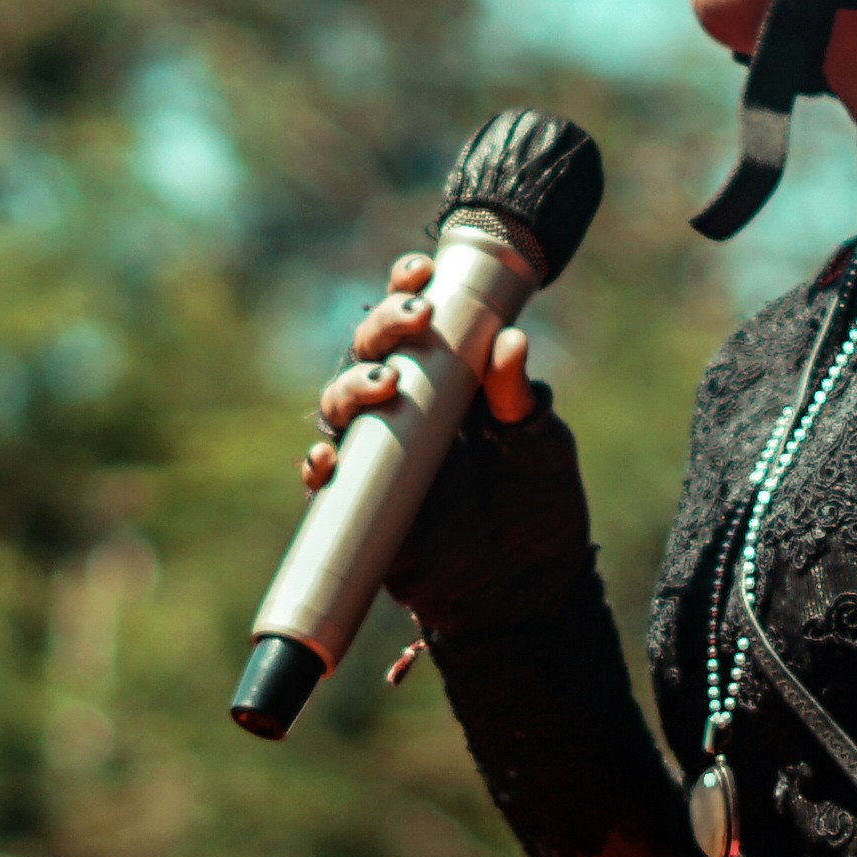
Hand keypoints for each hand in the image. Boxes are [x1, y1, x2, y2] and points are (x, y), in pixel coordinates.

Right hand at [299, 251, 540, 488]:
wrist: (526, 586)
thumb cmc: (535, 503)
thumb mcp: (537, 442)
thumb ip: (518, 397)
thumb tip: (509, 341)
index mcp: (444, 380)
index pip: (413, 324)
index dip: (405, 288)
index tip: (422, 270)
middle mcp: (402, 410)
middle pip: (368, 354)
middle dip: (382, 327)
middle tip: (414, 319)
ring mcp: (377, 455)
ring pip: (339, 407)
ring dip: (350, 388)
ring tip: (384, 387)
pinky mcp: (361, 507)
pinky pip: (324, 481)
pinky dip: (318, 466)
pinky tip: (329, 459)